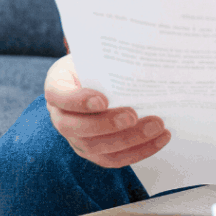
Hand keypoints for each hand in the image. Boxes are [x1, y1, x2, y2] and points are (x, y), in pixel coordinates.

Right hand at [44, 53, 170, 168]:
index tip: (103, 100)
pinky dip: (138, 151)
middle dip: (107, 125)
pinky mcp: (93, 152)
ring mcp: (75, 138)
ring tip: (156, 127)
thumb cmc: (95, 66)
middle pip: (77, 128)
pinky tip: (159, 139)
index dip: (78, 101)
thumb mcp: (94, 57)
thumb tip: (139, 60)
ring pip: (96, 147)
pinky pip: (113, 159)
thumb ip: (107, 61)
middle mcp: (60, 117)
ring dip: (129, 139)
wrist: (94, 79)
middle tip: (133, 115)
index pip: (60, 95)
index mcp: (57, 87)